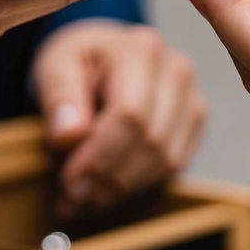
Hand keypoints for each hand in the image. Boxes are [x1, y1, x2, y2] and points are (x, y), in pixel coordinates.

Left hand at [31, 19, 206, 216]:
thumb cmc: (79, 62)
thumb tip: (68, 135)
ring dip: (123, 188)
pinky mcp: (196, 122)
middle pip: (149, 141)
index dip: (99, 157)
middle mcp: (176, 70)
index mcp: (141, 49)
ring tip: (85, 200)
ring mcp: (192, 96)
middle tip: (72, 201)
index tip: (69, 183)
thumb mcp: (54, 65)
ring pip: (165, 159)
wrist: (104, 58)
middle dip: (109, 179)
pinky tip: (109, 190)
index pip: (129, 115)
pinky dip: (140, 184)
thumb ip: (58, 96)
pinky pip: (175, 166)